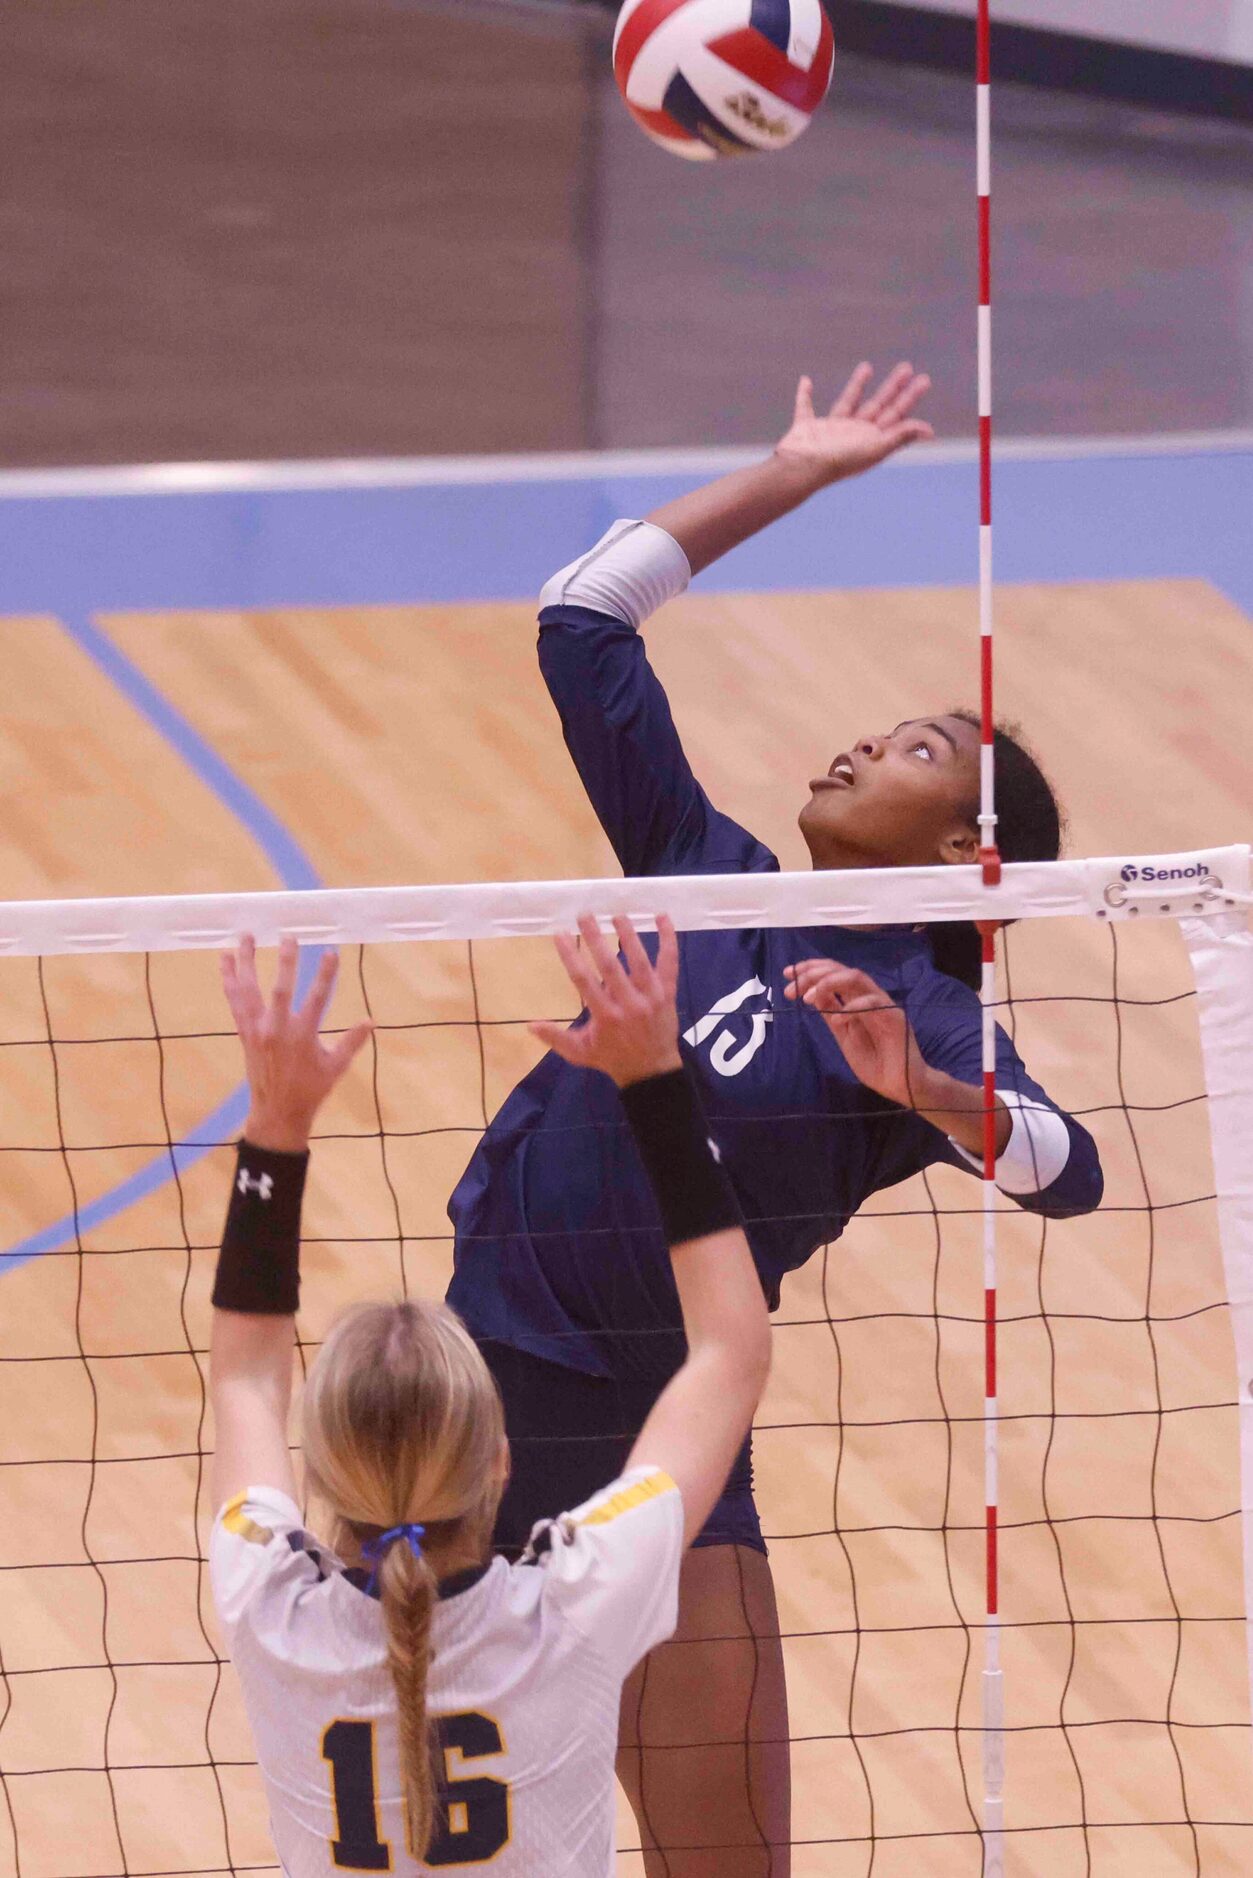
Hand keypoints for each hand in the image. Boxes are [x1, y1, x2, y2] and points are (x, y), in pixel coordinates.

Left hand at [221, 935, 372, 1152]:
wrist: (277, 1113)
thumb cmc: (310, 1090)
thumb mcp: (335, 1068)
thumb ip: (351, 1042)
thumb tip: (370, 1021)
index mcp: (302, 1036)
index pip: (317, 998)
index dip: (326, 974)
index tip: (331, 952)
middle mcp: (277, 1030)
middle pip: (281, 989)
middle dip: (286, 962)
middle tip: (289, 937)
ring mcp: (257, 1030)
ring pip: (249, 990)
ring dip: (246, 962)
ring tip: (245, 937)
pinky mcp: (244, 1032)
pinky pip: (235, 1001)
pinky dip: (229, 980)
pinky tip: (225, 961)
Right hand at [532, 914, 680, 1087]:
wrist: (652, 1072)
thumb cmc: (612, 1059)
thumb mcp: (580, 1052)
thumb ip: (555, 1038)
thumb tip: (529, 1025)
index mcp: (605, 1015)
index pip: (583, 980)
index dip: (570, 955)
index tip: (559, 934)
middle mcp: (628, 1003)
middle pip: (610, 965)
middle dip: (595, 938)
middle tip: (584, 915)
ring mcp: (650, 996)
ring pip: (640, 960)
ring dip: (628, 934)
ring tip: (616, 914)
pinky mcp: (668, 992)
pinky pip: (669, 962)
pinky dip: (669, 939)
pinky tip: (662, 917)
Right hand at [774, 362, 933, 486]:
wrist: (801, 470)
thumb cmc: (838, 462)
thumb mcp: (874, 448)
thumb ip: (899, 436)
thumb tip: (929, 431)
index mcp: (870, 440)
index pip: (895, 415)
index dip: (910, 398)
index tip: (923, 380)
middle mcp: (852, 435)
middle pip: (878, 405)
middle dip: (893, 387)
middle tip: (906, 367)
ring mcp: (829, 432)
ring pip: (848, 402)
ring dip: (857, 385)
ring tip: (867, 366)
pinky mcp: (805, 428)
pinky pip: (805, 407)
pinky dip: (804, 395)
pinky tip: (806, 381)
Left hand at [784, 958, 932, 1109]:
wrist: (897, 1085)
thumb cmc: (873, 1062)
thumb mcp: (843, 1035)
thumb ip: (831, 1014)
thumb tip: (812, 994)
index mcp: (856, 1000)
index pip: (834, 973)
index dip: (811, 969)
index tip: (787, 973)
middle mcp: (869, 997)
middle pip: (842, 970)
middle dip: (814, 973)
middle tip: (792, 987)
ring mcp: (883, 1005)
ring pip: (857, 978)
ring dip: (829, 982)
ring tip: (809, 997)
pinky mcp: (895, 1017)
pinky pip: (874, 1003)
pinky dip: (852, 1007)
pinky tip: (837, 1019)